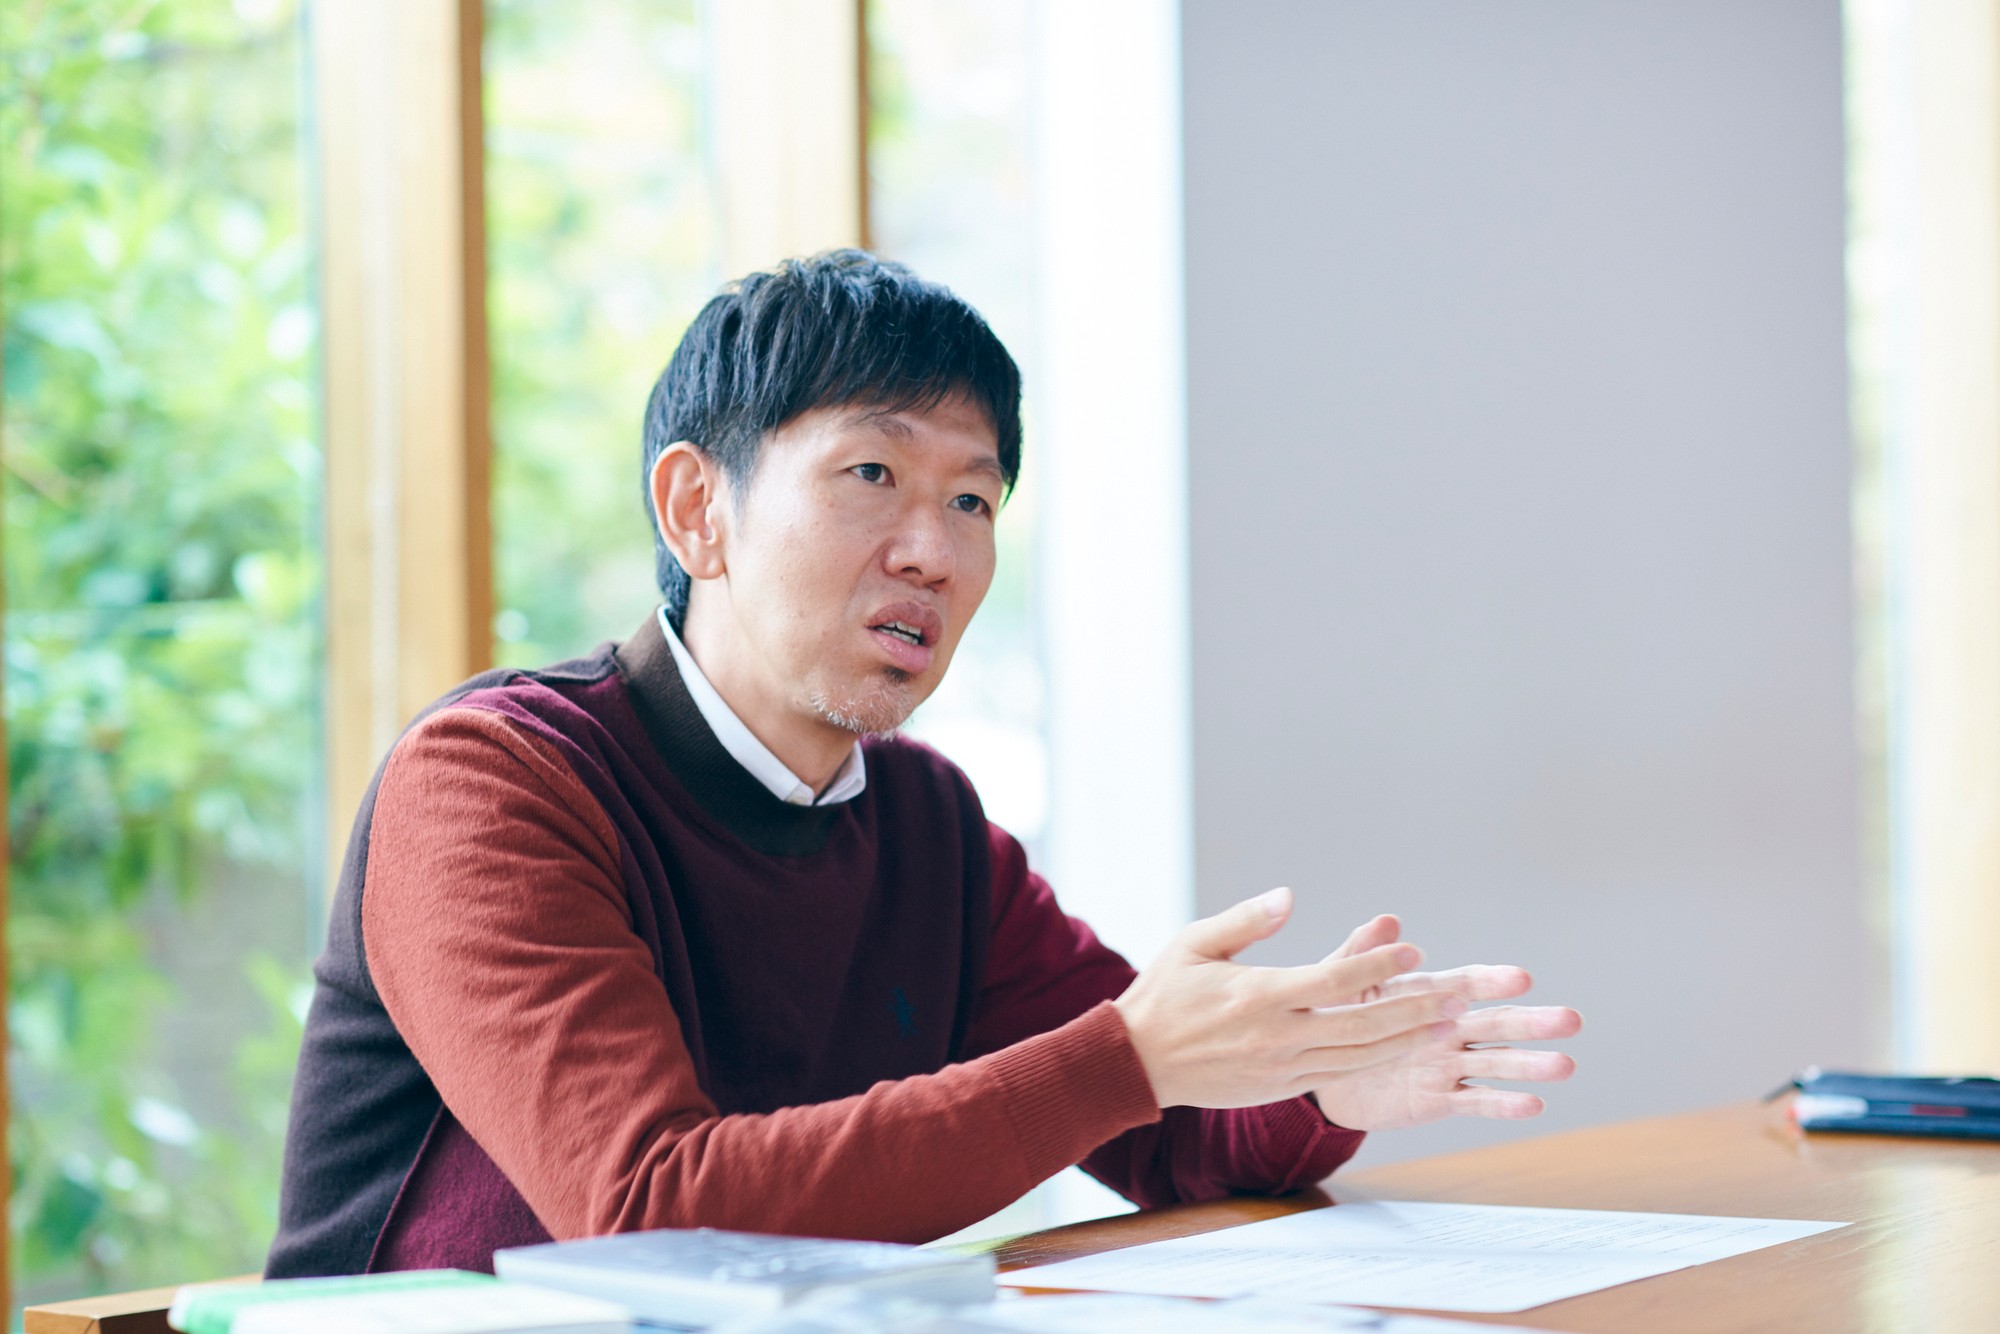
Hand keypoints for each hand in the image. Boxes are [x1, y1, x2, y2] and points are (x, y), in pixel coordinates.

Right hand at [1112, 888, 1466, 1108]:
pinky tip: (1404, 1046)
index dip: (1377, 966)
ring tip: (1447, 1022)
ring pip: (1359, 1056)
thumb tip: (1289, 896)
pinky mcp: (1281, 1087)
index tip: (1411, 949)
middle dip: (1415, 1007)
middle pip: (1362, 1024)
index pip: (1333, 981)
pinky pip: (1340, 1075)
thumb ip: (1246, 920)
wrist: (1136, 1063)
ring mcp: (1282, 1068)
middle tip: (1459, 994)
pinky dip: (1376, 1060)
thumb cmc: (1165, 994)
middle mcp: (1277, 1036)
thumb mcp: (1195, 943)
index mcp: (1259, 995)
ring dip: (1406, 1038)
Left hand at [1308, 914, 1581, 1130]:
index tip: (1521, 978)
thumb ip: (1363, 954)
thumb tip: (1389, 921)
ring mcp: (1448, 1065)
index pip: (1466, 985)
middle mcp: (1447, 1028)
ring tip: (1565, 1065)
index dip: (1492, 982)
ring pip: (1496, 1064)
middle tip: (1571, 1020)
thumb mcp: (1341, 982)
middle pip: (1495, 1024)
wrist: (1319, 1072)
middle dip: (1532, 1023)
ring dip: (1530, 1065)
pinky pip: (1476, 1102)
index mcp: (1426, 995)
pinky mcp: (1440, 1099)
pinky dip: (1503, 1104)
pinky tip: (1533, 1103)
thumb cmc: (1333, 1017)